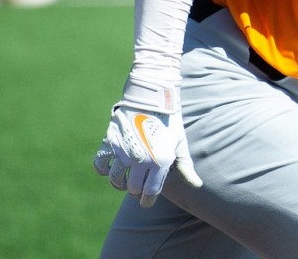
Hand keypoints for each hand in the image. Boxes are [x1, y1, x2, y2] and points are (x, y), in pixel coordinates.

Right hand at [93, 78, 202, 206]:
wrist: (151, 96)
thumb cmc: (169, 120)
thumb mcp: (180, 143)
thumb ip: (186, 166)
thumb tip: (197, 185)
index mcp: (160, 161)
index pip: (150, 192)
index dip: (147, 200)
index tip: (146, 201)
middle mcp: (141, 159)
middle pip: (132, 188)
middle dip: (135, 190)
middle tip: (137, 186)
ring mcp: (124, 151)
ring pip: (115, 180)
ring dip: (119, 183)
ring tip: (124, 179)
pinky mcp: (110, 141)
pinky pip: (101, 164)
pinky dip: (103, 170)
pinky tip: (110, 168)